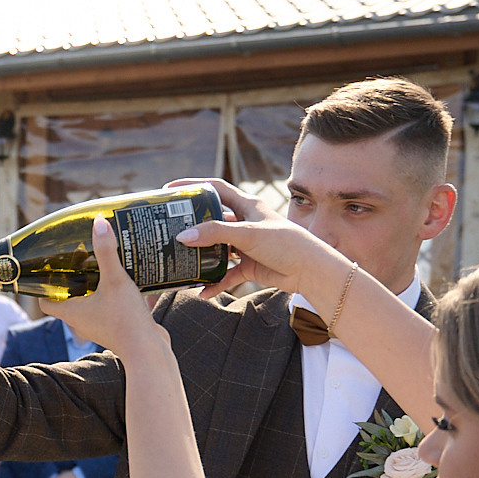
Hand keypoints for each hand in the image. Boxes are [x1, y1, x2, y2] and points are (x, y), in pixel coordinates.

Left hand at [59, 218, 171, 360]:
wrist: (149, 351)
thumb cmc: (125, 319)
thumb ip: (106, 252)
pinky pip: (109, 309)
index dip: (44, 287)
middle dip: (72, 281)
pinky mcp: (116, 329)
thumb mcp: (115, 280)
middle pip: (68, 300)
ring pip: (89, 304)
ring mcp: (99, 327)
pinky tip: (124, 280)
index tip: (50, 269)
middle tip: (78, 260)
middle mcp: (81, 322)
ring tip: (100, 266)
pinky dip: (111, 296)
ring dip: (93, 288)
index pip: (46, 302)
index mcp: (72, 313)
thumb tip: (99, 222)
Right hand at [164, 177, 352, 302]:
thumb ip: (216, 233)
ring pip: (216, 249)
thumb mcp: (248, 233)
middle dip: (191, 225)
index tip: (170, 189)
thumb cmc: (285, 243)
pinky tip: (201, 291)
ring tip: (180, 261)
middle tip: (169, 229)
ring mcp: (245, 245)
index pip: (215, 188)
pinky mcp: (249, 265)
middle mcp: (244, 223)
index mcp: (246, 206)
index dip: (193, 186)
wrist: (309, 270)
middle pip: (211, 220)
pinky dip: (214, 282)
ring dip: (200, 257)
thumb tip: (184, 236)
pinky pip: (225, 274)